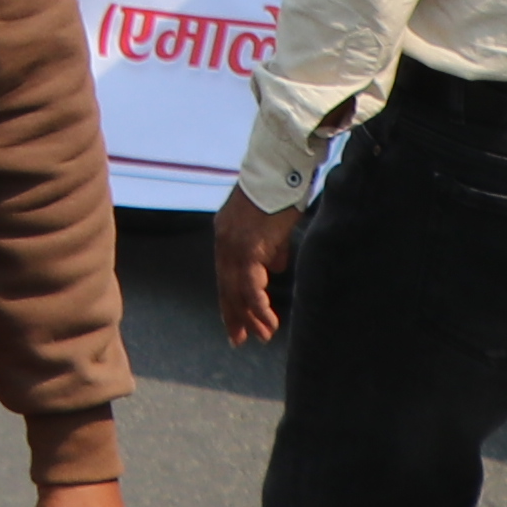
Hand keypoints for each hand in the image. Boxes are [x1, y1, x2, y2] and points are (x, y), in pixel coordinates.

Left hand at [213, 191, 301, 347]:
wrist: (281, 168)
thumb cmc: (282, 192)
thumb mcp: (272, 226)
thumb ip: (270, 248)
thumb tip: (275, 268)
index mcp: (226, 234)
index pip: (225, 274)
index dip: (230, 299)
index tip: (237, 321)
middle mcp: (224, 240)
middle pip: (225, 286)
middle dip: (234, 315)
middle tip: (240, 339)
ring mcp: (233, 244)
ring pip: (236, 290)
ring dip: (250, 316)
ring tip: (262, 335)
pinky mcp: (248, 247)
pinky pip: (250, 286)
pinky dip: (258, 307)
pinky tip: (268, 321)